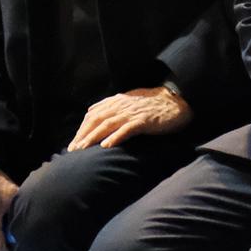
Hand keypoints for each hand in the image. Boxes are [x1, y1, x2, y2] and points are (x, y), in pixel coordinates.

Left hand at [67, 85, 192, 149]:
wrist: (176, 100)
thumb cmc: (153, 103)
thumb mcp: (129, 100)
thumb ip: (111, 106)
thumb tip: (93, 111)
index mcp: (117, 101)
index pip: (93, 114)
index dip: (82, 128)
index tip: (74, 142)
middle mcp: (122, 106)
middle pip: (97, 120)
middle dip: (83, 135)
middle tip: (73, 150)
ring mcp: (132, 113)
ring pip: (108, 124)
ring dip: (94, 137)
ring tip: (84, 149)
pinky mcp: (144, 120)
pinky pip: (127, 129)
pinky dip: (116, 136)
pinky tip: (107, 145)